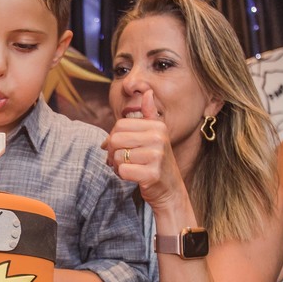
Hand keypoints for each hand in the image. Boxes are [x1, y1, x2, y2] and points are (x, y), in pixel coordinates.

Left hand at [105, 90, 186, 210]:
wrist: (171, 190)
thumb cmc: (157, 162)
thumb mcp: (156, 135)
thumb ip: (149, 114)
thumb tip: (147, 91)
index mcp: (158, 126)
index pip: (120, 125)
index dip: (113, 138)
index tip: (119, 148)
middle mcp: (159, 138)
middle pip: (116, 139)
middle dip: (112, 152)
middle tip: (119, 160)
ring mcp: (157, 156)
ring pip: (118, 156)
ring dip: (117, 165)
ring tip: (130, 168)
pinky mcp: (152, 174)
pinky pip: (123, 171)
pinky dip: (122, 176)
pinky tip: (133, 177)